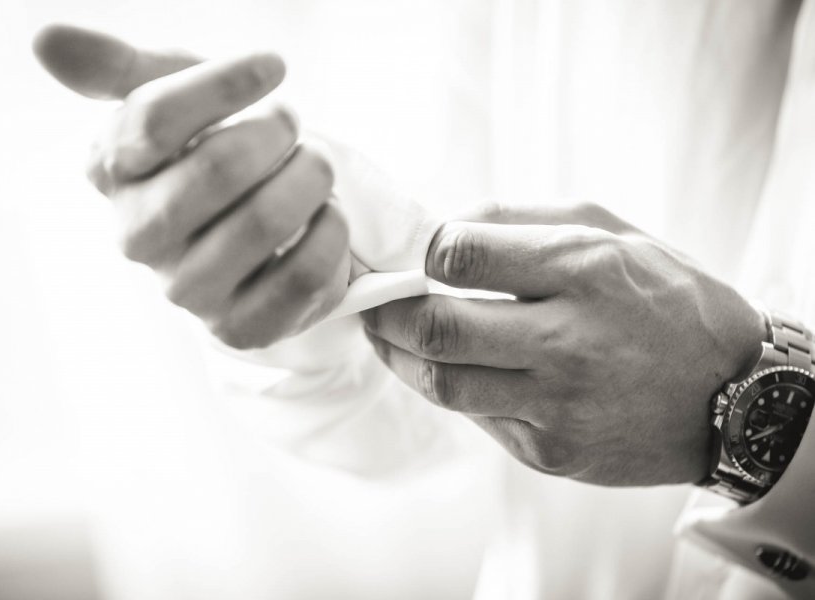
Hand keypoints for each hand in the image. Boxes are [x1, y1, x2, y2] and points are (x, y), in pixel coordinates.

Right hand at [33, 25, 348, 348]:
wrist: (258, 232)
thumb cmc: (213, 151)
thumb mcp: (172, 98)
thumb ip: (118, 69)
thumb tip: (46, 40)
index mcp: (112, 173)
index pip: (154, 119)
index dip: (224, 83)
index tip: (273, 66)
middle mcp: (139, 237)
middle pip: (217, 169)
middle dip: (274, 134)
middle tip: (292, 124)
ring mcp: (188, 291)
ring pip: (264, 222)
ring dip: (310, 179)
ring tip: (315, 167)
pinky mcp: (240, 328)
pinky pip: (301, 276)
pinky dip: (330, 232)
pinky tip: (327, 214)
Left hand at [362, 202, 765, 485]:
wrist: (731, 395)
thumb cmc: (664, 299)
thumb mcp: (609, 231)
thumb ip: (519, 222)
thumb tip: (438, 228)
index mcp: (584, 270)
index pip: (459, 254)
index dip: (419, 253)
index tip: (410, 255)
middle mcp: (569, 341)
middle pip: (435, 327)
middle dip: (384, 309)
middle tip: (370, 298)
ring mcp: (558, 405)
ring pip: (440, 382)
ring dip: (396, 355)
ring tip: (386, 334)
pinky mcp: (550, 452)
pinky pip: (473, 417)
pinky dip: (447, 387)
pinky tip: (445, 366)